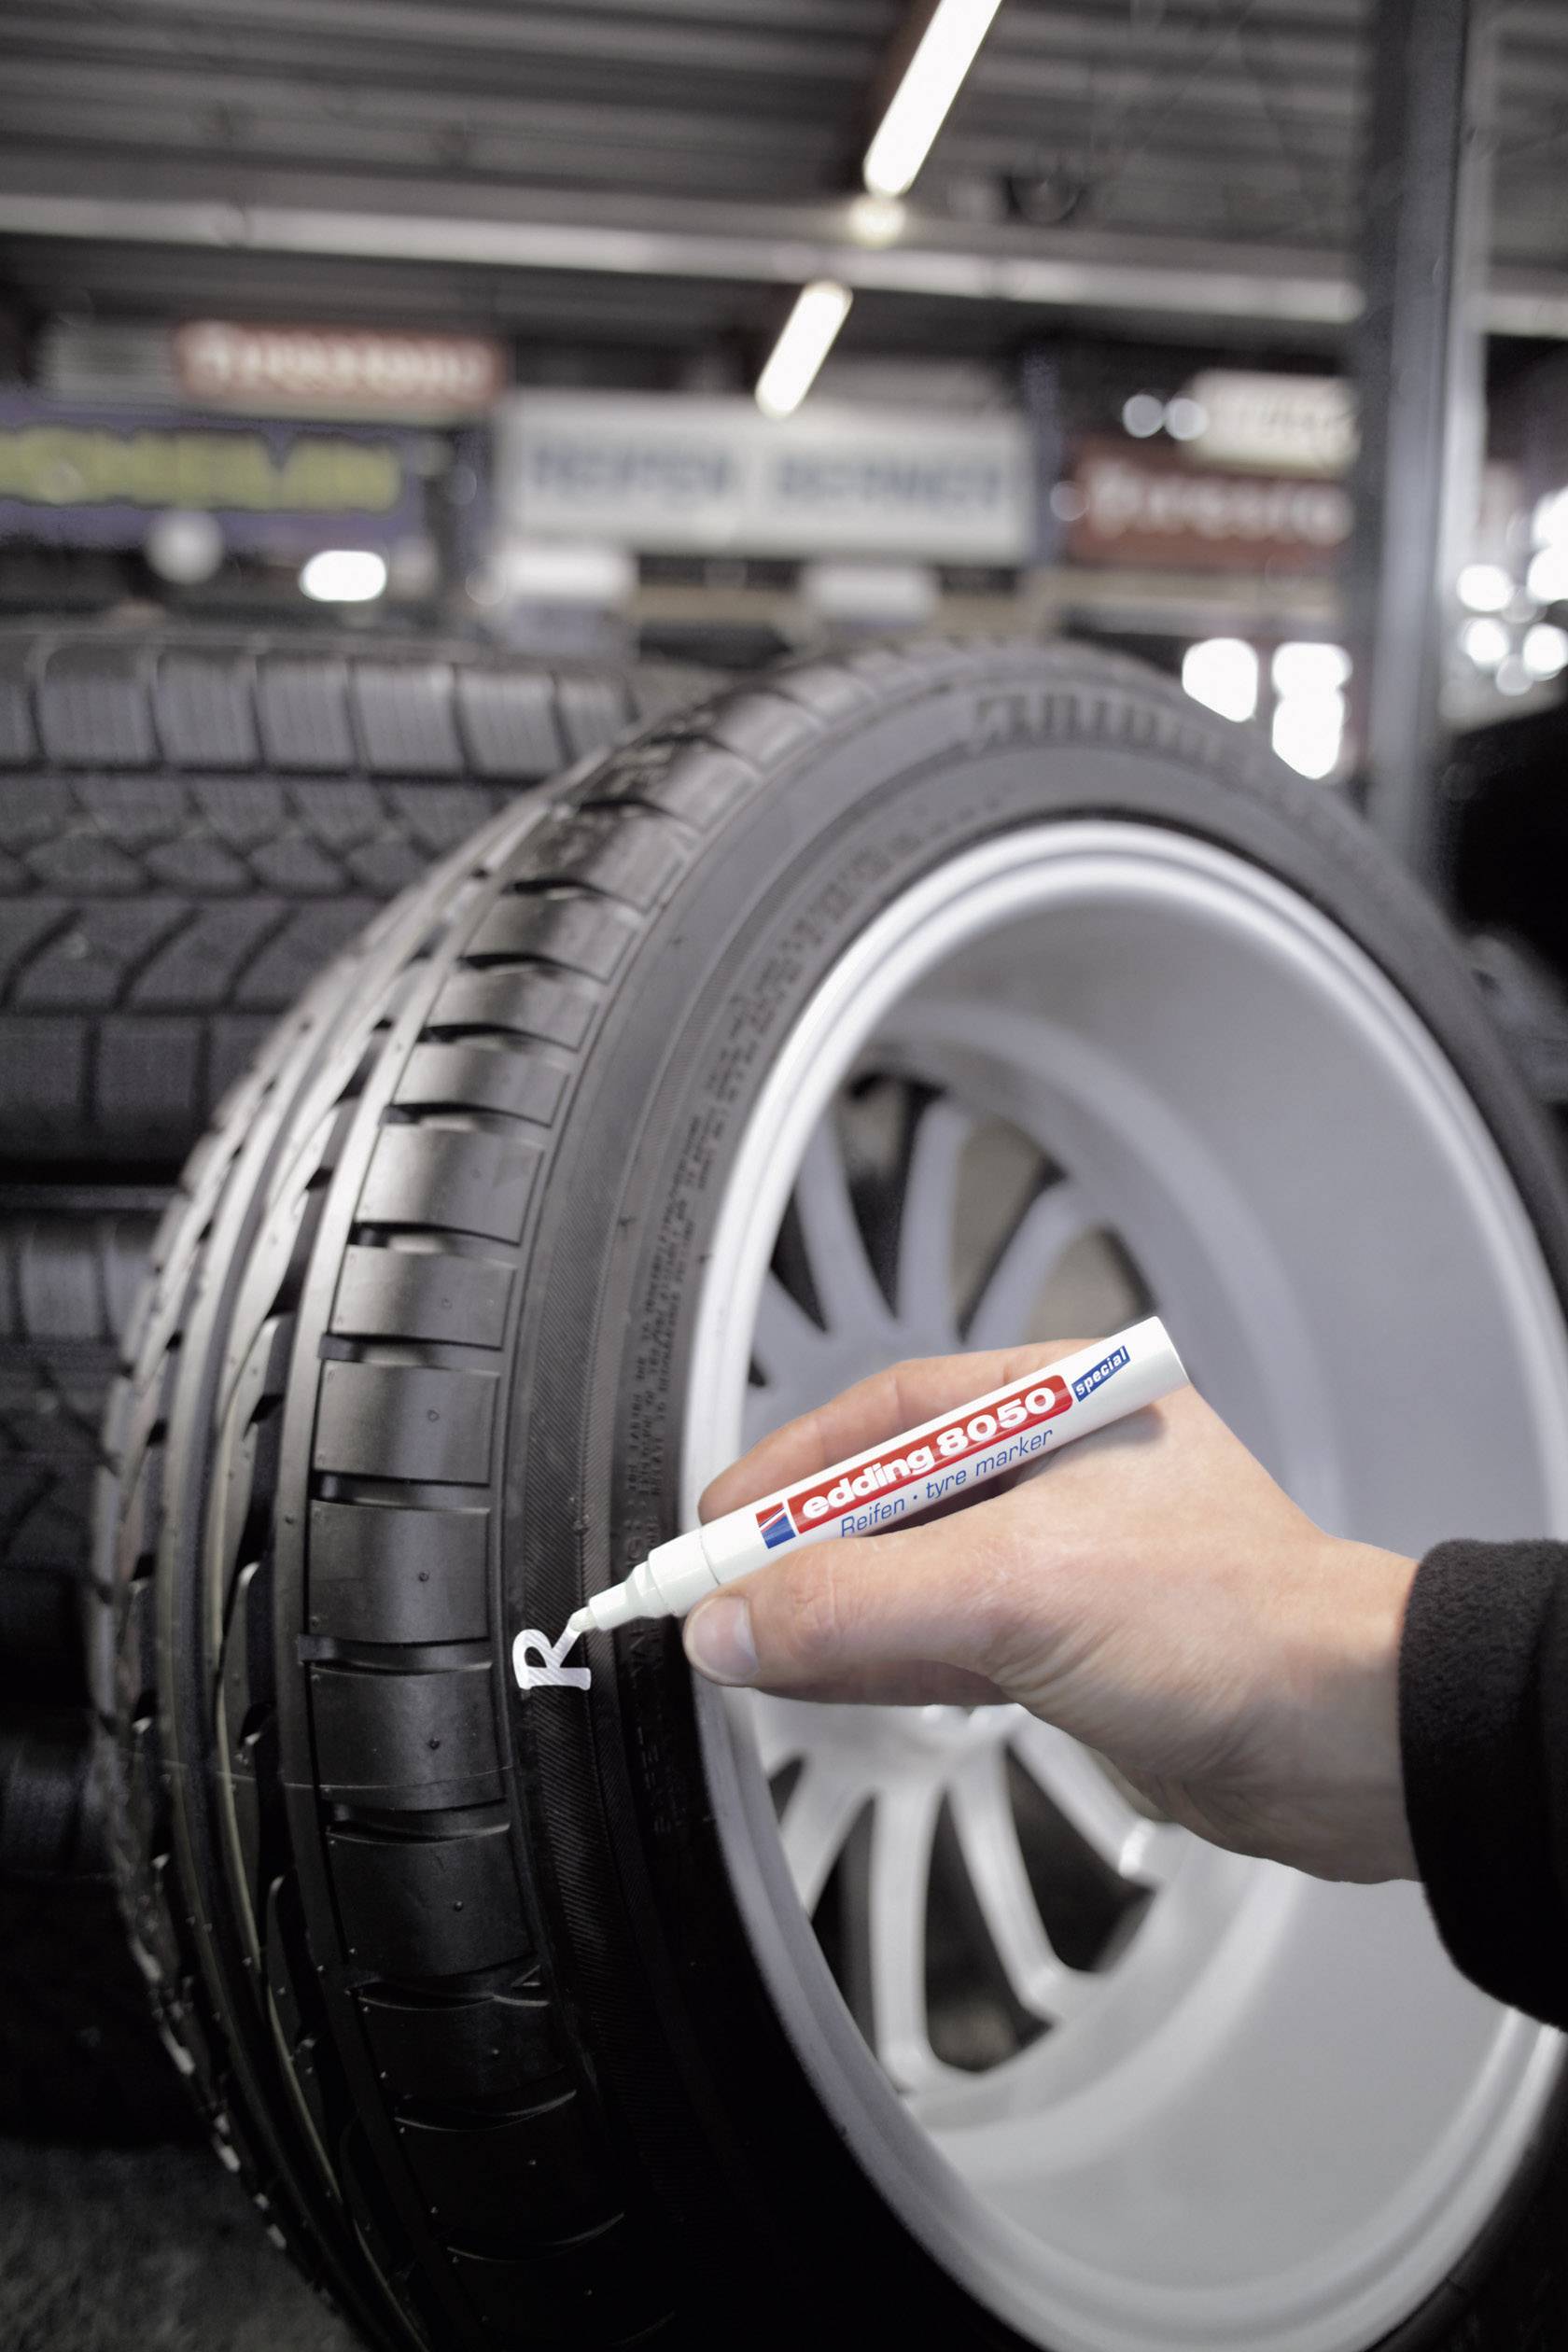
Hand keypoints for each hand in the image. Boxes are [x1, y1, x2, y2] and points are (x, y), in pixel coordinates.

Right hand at [684, 1345, 1419, 1883]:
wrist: (1351, 1742)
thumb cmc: (1237, 1626)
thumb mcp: (1018, 1592)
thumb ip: (858, 1605)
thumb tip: (730, 1624)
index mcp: (1054, 1402)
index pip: (881, 1420)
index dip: (783, 1473)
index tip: (709, 1531)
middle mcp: (1056, 1470)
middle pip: (884, 1499)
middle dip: (795, 1553)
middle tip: (713, 1603)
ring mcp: (1065, 1559)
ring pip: (910, 1576)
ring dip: (829, 1616)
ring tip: (746, 1650)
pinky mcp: (1073, 1643)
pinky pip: (946, 1641)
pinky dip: (880, 1661)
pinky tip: (821, 1679)